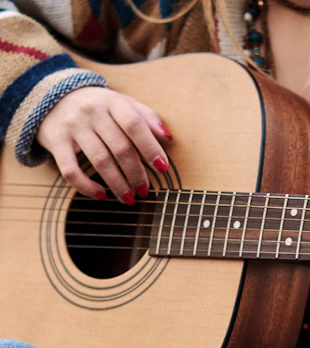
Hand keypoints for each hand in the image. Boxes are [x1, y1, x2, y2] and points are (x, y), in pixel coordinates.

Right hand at [36, 86, 172, 204]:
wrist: (52, 96)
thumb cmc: (99, 106)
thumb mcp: (122, 103)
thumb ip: (147, 117)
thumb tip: (168, 138)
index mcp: (112, 101)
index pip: (134, 125)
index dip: (150, 148)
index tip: (163, 168)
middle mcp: (91, 112)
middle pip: (120, 147)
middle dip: (136, 173)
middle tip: (145, 190)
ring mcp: (72, 127)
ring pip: (100, 161)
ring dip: (118, 184)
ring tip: (130, 199)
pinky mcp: (55, 142)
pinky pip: (70, 170)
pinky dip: (86, 186)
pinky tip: (101, 195)